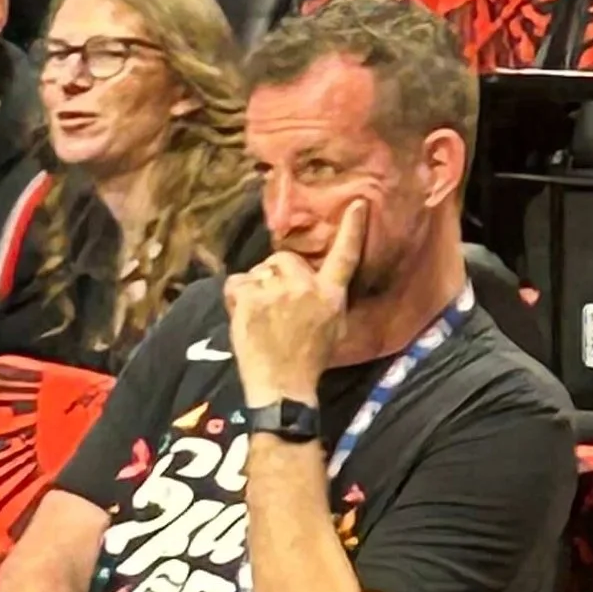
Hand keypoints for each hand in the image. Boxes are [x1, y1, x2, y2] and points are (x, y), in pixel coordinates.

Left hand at [225, 200, 365, 406]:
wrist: (283, 388)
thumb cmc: (310, 360)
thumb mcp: (334, 326)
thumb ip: (328, 297)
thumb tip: (318, 279)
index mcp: (330, 294)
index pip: (345, 255)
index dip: (353, 228)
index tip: (357, 203)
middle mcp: (305, 287)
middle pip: (284, 259)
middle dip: (277, 273)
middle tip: (275, 302)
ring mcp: (276, 291)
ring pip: (259, 271)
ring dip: (257, 287)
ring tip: (261, 314)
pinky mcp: (250, 299)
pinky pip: (237, 283)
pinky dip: (236, 296)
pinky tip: (244, 314)